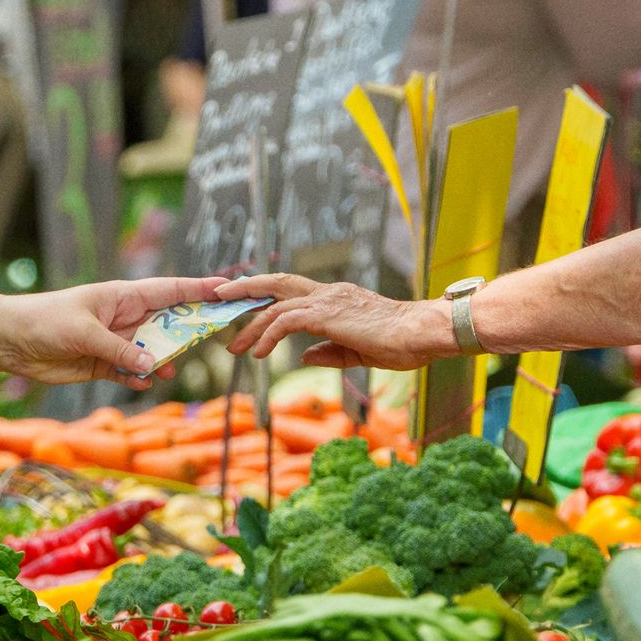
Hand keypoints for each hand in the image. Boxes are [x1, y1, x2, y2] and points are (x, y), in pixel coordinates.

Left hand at [0, 276, 224, 386]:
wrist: (8, 341)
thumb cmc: (45, 321)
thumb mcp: (84, 333)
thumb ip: (120, 351)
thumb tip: (153, 367)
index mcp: (122, 297)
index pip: (169, 290)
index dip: (198, 289)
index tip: (227, 290)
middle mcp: (124, 318)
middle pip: (168, 323)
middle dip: (189, 330)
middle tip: (212, 337)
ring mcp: (116, 343)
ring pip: (152, 352)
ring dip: (162, 361)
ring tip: (168, 370)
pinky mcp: (103, 365)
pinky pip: (132, 373)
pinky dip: (139, 379)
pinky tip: (142, 383)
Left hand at [217, 274, 456, 368]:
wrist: (422, 333)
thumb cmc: (401, 343)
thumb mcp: (358, 352)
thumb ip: (330, 352)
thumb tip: (305, 357)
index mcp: (336, 300)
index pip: (292, 293)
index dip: (265, 298)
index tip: (244, 310)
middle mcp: (327, 294)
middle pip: (276, 283)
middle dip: (244, 289)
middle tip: (218, 299)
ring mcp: (326, 301)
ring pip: (275, 306)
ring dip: (249, 326)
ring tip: (232, 346)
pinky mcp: (326, 315)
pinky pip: (285, 322)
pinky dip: (266, 335)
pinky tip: (257, 353)